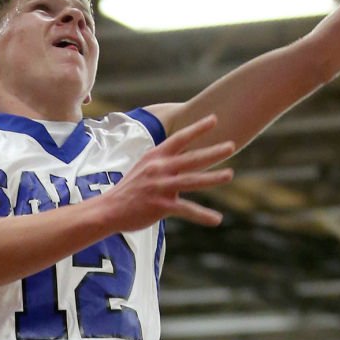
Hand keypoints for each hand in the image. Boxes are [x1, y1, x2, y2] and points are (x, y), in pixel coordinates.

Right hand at [110, 115, 231, 233]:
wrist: (108, 210)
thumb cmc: (128, 190)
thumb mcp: (143, 168)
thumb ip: (162, 162)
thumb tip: (181, 159)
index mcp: (155, 157)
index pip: (179, 139)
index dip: (197, 129)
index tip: (214, 119)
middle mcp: (159, 169)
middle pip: (191, 158)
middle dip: (213, 151)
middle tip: (231, 146)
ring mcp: (161, 187)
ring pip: (192, 180)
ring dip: (213, 178)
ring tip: (229, 174)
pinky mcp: (161, 205)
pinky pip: (186, 210)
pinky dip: (203, 215)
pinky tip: (217, 219)